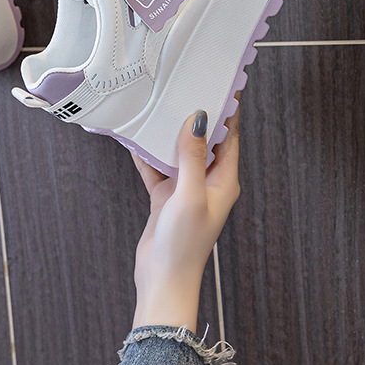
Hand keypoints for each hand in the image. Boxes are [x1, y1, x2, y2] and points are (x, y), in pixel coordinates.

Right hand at [131, 98, 240, 329]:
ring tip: (158, 107)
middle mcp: (207, 182)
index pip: (229, 137)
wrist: (164, 279)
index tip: (221, 84)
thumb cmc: (185, 244)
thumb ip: (193, 156)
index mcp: (223, 181)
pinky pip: (156, 169)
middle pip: (203, 141)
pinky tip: (135, 139)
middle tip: (184, 88)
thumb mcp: (190, 194)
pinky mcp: (166, 197)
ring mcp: (185, 189)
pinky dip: (146, 155)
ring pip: (178, 152)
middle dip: (195, 116)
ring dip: (168, 134)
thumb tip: (198, 119)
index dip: (227, 111)